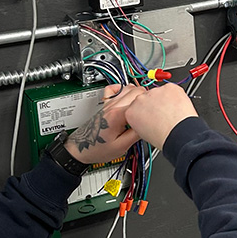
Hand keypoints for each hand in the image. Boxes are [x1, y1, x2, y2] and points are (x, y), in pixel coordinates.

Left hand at [66, 81, 197, 159]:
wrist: (80, 150)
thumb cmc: (97, 150)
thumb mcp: (122, 147)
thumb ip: (137, 134)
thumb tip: (150, 125)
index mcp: (117, 115)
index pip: (140, 100)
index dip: (151, 106)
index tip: (155, 113)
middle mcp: (112, 105)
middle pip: (136, 90)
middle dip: (147, 98)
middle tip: (151, 110)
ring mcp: (108, 103)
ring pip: (128, 87)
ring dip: (138, 93)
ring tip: (142, 105)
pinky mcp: (105, 104)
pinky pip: (113, 89)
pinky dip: (123, 88)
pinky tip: (128, 96)